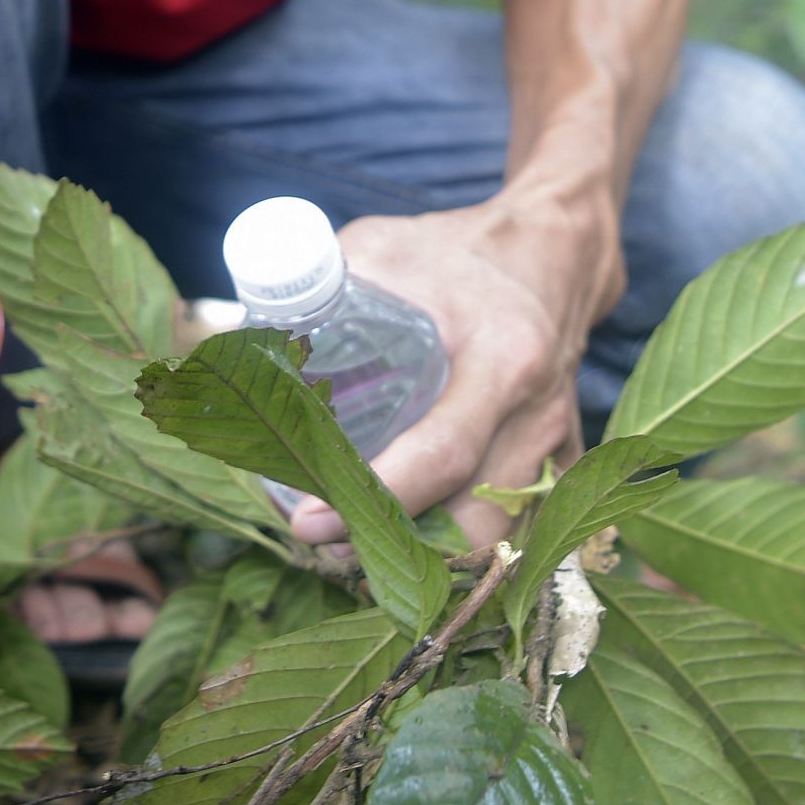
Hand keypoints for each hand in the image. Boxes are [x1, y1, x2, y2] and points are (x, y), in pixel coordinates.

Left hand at [286, 195, 619, 550]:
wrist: (554, 246)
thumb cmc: (458, 248)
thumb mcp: (388, 247)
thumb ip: (321, 286)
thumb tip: (242, 336)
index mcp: (499, 358)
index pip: (441, 452)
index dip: (375, 498)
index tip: (310, 522)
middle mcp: (534, 411)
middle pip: (474, 519)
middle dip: (401, 553)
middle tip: (328, 552)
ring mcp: (554, 440)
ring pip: (498, 534)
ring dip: (431, 558)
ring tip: (360, 554)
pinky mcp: (562, 456)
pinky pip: (519, 522)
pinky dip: (467, 541)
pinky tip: (416, 542)